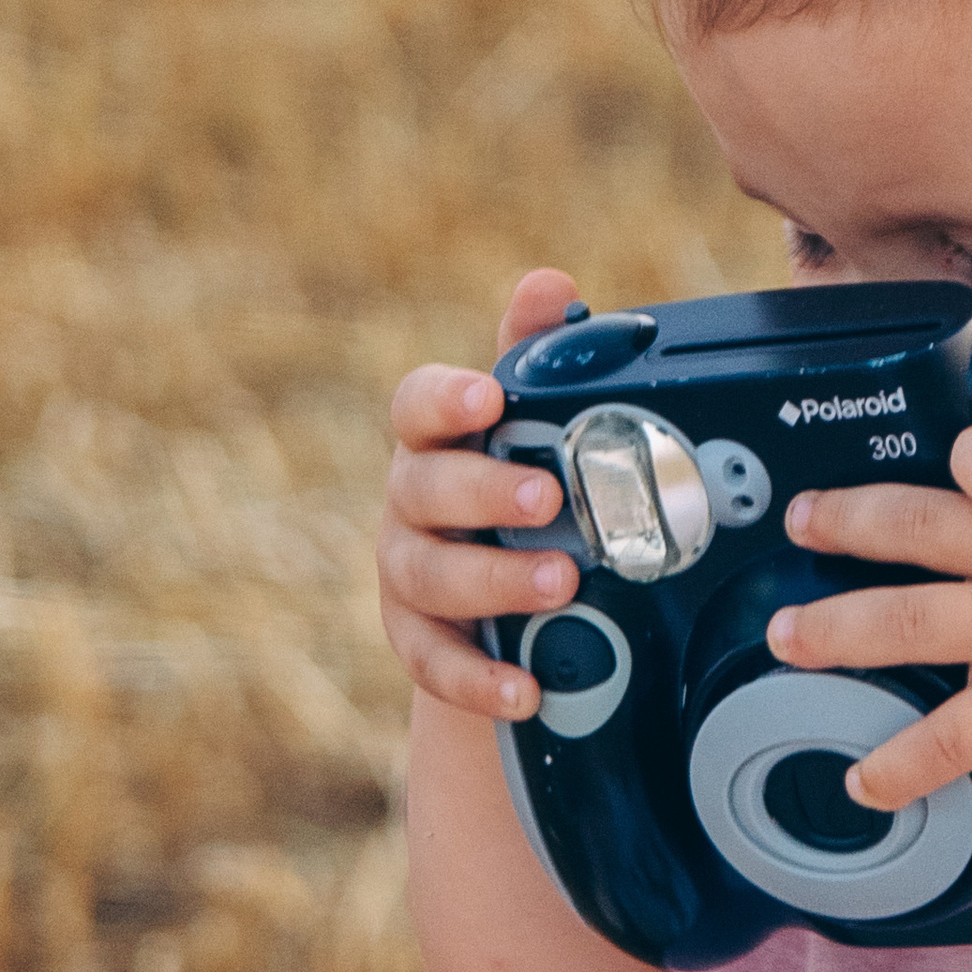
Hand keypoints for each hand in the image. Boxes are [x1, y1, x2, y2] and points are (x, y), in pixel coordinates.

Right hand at [379, 268, 586, 721]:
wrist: (504, 592)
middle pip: (426, 489)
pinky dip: (478, 678)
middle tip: (550, 500)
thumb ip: (538, 355)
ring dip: (496, 581)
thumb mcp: (535, 421)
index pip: (417, 405)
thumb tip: (550, 283)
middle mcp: (411, 500)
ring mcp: (407, 571)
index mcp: (437, 436)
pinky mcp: (417, 638)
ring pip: (431, 575)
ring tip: (564, 585)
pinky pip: (433, 661)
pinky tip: (525, 687)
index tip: (488, 398)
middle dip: (486, 492)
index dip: (446, 398)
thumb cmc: (521, 484)